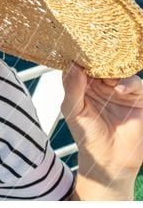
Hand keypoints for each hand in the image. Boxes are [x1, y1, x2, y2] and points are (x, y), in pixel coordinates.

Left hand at [61, 64, 142, 199]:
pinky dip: (128, 83)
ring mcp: (119, 90)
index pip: (80, 64)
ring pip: (119, 70)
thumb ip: (72, 89)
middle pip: (101, 63)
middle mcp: (101, 84)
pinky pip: (135, 84)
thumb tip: (73, 66)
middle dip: (98, 57)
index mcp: (82, 85)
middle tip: (95, 53)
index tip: (76, 47)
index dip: (78, 56)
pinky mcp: (136, 98)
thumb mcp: (73, 111)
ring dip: (113, 70)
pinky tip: (119, 89)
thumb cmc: (87, 136)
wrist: (109, 160)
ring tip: (107, 79)